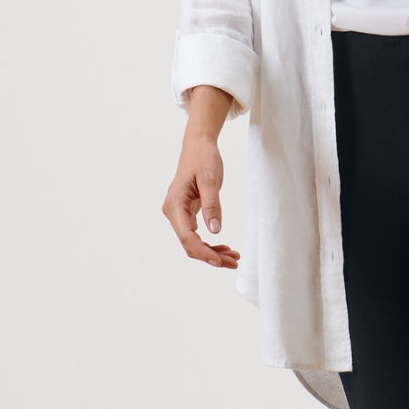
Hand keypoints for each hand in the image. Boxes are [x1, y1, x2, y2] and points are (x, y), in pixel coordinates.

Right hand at [163, 86, 240, 269]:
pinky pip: (196, 235)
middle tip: (235, 262)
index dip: (204, 253)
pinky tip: (225, 248)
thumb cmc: (203, 159)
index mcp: (175, 205)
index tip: (222, 261)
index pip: (187, 237)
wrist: (198, 146)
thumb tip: (215, 231)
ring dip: (212, 252)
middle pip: (189, 245)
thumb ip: (212, 205)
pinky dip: (210, 244)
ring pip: (193, 243)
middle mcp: (172, 212)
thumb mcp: (210, 180)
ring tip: (234, 257)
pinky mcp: (186, 214)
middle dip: (211, 257)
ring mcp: (178, 215)